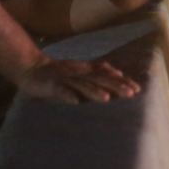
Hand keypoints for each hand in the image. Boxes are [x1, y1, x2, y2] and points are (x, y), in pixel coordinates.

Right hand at [19, 57, 140, 103]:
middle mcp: (78, 73)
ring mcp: (65, 78)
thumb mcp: (81, 71)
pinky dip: (68, 95)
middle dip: (115, 86)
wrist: (30, 67)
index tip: (137, 89)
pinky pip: (60, 90)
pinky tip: (75, 102)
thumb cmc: (58, 72)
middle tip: (130, 93)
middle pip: (99, 79)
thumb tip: (118, 72)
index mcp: (86, 71)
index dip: (122, 81)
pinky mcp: (51, 85)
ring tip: (107, 98)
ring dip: (94, 91)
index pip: (108, 75)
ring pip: (82, 85)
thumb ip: (98, 72)